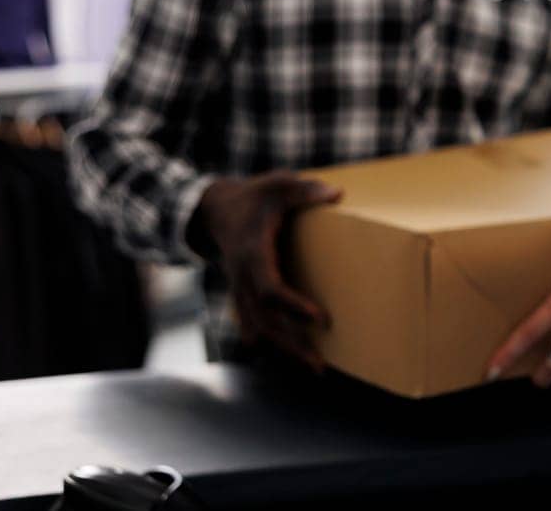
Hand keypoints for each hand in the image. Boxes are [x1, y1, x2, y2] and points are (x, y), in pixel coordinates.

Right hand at [190, 171, 341, 371]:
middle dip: (291, 342)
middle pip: (264, 320)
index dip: (294, 306)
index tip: (322, 319)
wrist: (214, 209)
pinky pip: (256, 322)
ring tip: (315, 367)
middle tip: (319, 364)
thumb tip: (336, 195)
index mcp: (253, 253)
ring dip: (285, 347)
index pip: (270, 289)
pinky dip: (274, 339)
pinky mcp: (243, 293)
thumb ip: (305, 189)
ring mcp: (240, 288)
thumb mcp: (279, 184)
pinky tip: (293, 355)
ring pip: (259, 327)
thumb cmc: (253, 196)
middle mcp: (243, 277)